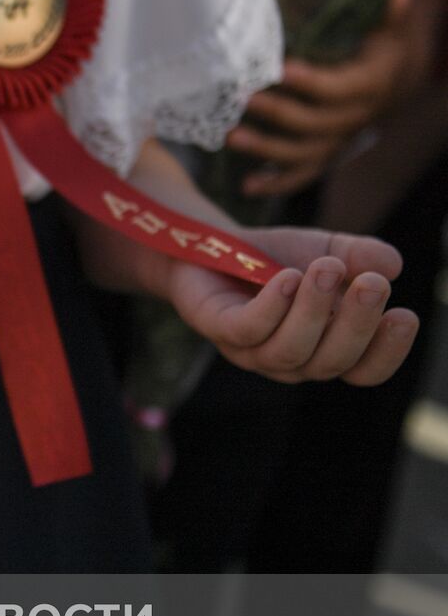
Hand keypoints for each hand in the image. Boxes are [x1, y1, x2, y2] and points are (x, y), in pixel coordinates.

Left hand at [167, 227, 417, 384]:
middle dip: (357, 324)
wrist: (211, 245)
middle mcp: (291, 359)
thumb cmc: (275, 259)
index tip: (405, 315)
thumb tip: (392, 265)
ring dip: (313, 310)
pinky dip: (271, 306)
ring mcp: (251, 350)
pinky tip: (289, 277)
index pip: (363, 370)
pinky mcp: (217, 329)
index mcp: (325, 348)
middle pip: (331, 362)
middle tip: (374, 285)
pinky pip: (247, 330)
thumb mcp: (328, 251)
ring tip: (328, 268)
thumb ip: (361, 256)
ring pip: (290, 350)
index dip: (386, 352)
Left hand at [228, 0, 423, 196]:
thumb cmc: (384, 52)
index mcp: (367, 88)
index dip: (311, 82)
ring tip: (231, 138)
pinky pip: (300, 175)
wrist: (395, 86)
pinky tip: (246, 186)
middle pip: (312, 123)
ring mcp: (335, 141)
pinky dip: (274, 184)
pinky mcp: (323, 155)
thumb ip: (393, 17)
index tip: (282, 69)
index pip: (337, 89)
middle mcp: (351, 120)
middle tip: (241, 99)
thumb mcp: (393, 34)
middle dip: (276, 113)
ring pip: (302, 153)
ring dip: (265, 149)